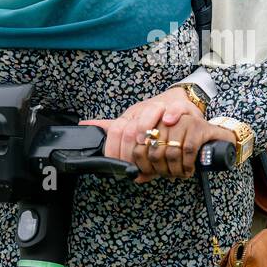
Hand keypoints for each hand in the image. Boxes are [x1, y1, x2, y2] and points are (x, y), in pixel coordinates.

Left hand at [80, 87, 203, 183]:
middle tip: (133, 164)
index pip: (116, 130)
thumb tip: (84, 124)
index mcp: (131, 115)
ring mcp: (164, 107)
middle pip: (131, 125)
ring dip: (146, 128)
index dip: (114, 149)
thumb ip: (111, 127)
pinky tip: (169, 123)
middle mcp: (145, 109)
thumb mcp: (131, 122)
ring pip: (151, 112)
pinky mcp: (183, 108)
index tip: (117, 166)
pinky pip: (176, 109)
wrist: (179, 100)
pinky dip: (172, 115)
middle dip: (130, 147)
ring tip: (147, 145)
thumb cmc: (154, 117)